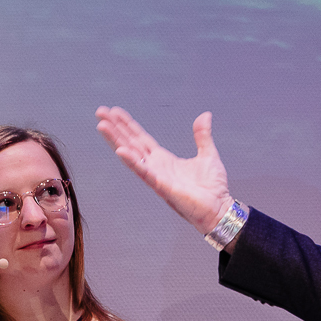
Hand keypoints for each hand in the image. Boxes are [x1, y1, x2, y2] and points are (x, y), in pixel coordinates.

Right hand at [95, 107, 232, 235]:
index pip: (141, 138)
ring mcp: (156, 177)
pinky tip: (121, 151)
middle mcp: (156, 167)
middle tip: (100, 112)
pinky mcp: (162, 186)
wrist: (219, 208)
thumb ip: (202, 135)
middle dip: (115, 128)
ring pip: (131, 155)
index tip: (115, 112)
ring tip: (102, 126)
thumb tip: (204, 116)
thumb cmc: (212, 189)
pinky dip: (132, 162)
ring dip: (116, 141)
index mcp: (164, 159)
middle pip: (131, 143)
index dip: (128, 125)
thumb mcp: (207, 154)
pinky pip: (144, 173)